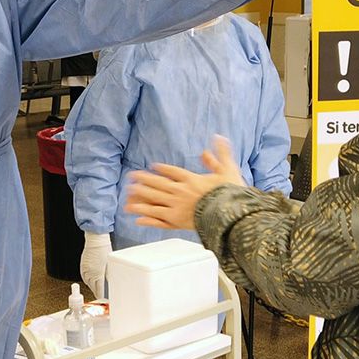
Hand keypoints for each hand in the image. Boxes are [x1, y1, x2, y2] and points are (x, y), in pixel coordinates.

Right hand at [80, 232, 111, 297]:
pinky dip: (88, 280)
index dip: (101, 296)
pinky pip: (84, 277)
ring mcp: (85, 269)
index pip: (99, 290)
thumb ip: (110, 275)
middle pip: (93, 288)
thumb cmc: (104, 249)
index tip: (103, 299)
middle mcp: (90, 273)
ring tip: (96, 289)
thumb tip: (111, 282)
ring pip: (88, 283)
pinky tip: (90, 281)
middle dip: (97, 292)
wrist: (96, 239)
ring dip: (92, 287)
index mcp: (98, 274)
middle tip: (101, 296)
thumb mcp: (110, 264)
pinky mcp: (82, 265)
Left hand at [125, 136, 244, 230]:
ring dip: (140, 198)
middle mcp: (179, 190)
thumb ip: (220, 154)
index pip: (171, 171)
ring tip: (128, 196)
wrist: (229, 214)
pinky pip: (157, 218)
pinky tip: (138, 218)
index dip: (161, 169)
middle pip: (157, 183)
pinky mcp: (175, 221)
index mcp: (190, 178)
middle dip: (143, 180)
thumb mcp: (228, 169)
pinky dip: (147, 218)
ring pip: (153, 200)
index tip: (152, 167)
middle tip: (131, 177)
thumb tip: (218, 137)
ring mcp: (176, 206)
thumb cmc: (230, 194)